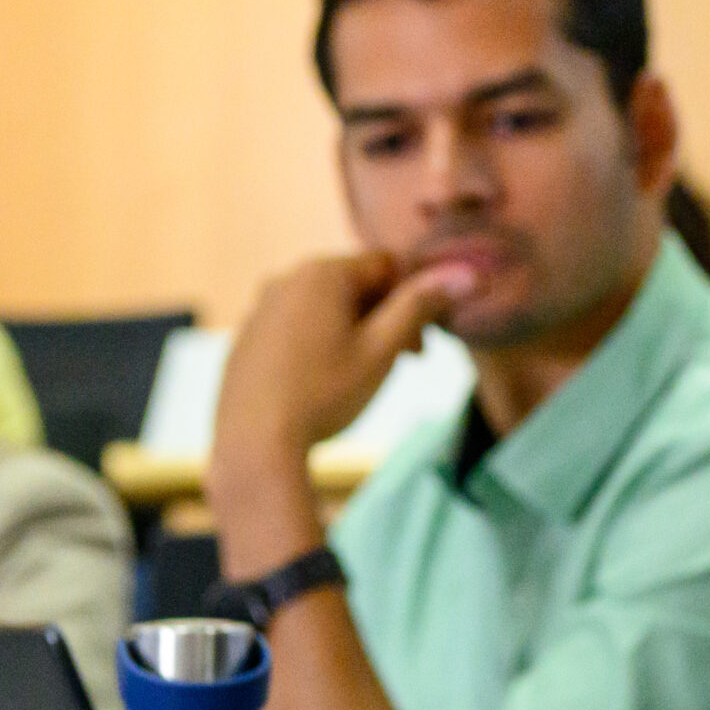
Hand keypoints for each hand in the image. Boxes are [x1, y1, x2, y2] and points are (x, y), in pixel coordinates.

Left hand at [211, 251, 468, 550]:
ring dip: (352, 332)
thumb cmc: (324, 394)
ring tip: (360, 378)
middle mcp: (285, 279)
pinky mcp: (245, 339)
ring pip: (322, 308)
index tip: (420, 346)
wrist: (254, 444)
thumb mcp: (382, 350)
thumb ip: (420, 305)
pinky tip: (322, 385)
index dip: (413, 300)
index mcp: (322, 273)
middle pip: (352, 286)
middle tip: (400, 364)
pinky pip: (293, 329)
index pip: (386, 266)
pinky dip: (317, 346)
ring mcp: (259, 309)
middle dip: (384, 318)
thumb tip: (465, 272)